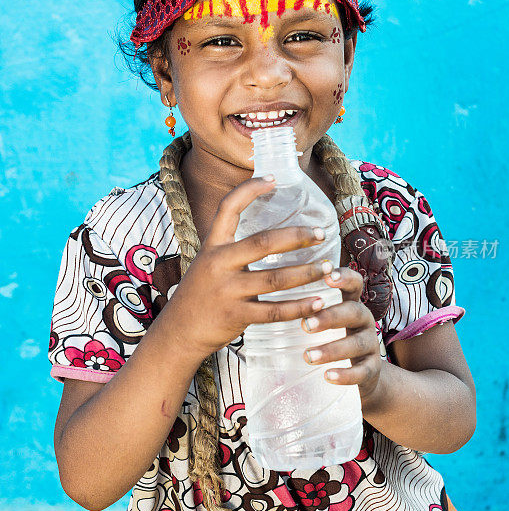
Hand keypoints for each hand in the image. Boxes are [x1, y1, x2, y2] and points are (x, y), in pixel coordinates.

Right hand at [167, 176, 338, 358]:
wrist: (178, 332)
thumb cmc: (201, 294)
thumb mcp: (208, 263)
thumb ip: (232, 250)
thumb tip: (269, 236)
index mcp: (212, 245)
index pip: (228, 207)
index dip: (249, 189)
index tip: (273, 179)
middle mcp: (218, 263)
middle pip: (262, 242)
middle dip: (296, 237)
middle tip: (320, 234)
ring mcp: (227, 291)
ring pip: (275, 279)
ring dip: (306, 273)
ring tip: (328, 268)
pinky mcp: (236, 316)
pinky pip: (274, 311)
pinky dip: (299, 307)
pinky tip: (318, 302)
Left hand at [300, 267, 381, 399]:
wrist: (362, 375)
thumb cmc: (333, 340)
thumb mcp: (324, 322)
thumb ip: (305, 311)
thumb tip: (260, 302)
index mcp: (350, 304)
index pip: (354, 284)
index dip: (345, 277)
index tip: (328, 275)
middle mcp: (363, 320)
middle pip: (353, 311)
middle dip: (330, 317)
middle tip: (305, 324)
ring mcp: (370, 344)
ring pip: (357, 343)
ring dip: (332, 349)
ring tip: (308, 356)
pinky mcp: (372, 369)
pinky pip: (363, 371)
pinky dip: (346, 374)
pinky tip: (328, 376)